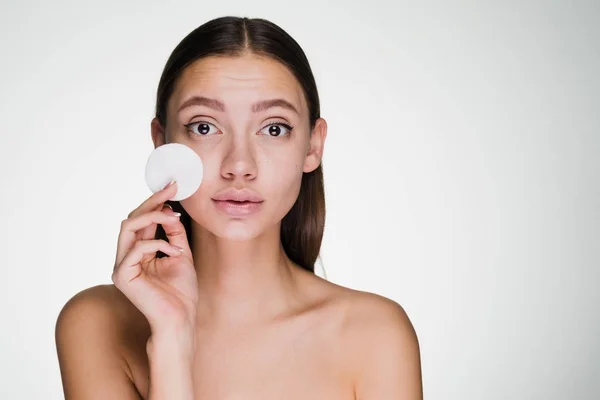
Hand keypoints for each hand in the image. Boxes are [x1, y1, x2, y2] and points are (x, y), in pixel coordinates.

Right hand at [112, 181, 197, 335]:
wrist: (180, 319)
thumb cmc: (181, 292)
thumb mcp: (181, 254)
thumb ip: (173, 233)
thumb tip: (170, 209)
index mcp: (138, 252)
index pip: (141, 220)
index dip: (155, 202)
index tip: (173, 186)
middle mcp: (126, 257)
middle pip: (131, 219)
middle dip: (152, 202)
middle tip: (171, 190)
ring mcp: (121, 266)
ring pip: (128, 227)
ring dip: (153, 217)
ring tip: (174, 218)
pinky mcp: (122, 275)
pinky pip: (137, 248)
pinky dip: (159, 244)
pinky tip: (176, 252)